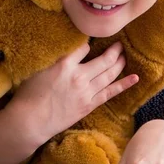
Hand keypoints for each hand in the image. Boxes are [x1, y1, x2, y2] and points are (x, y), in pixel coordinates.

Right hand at [13, 41, 138, 143]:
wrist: (31, 121)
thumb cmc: (29, 94)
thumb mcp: (37, 68)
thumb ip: (53, 56)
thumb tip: (65, 45)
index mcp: (65, 65)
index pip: (84, 47)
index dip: (89, 43)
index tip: (90, 42)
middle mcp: (79, 77)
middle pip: (103, 59)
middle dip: (114, 50)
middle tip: (119, 44)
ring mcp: (86, 92)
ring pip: (110, 74)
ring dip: (120, 63)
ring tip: (125, 55)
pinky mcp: (89, 105)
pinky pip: (110, 93)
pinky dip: (123, 84)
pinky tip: (134, 78)